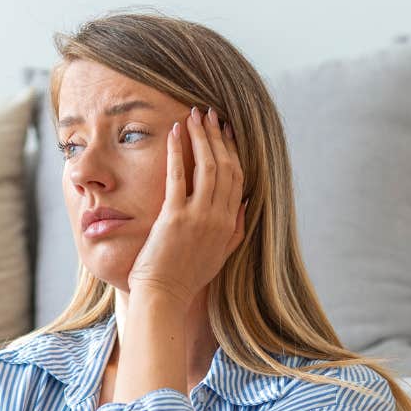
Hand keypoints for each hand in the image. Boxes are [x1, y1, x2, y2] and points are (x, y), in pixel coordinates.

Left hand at [128, 105, 246, 304]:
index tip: (226, 131)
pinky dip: (178, 151)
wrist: (165, 296)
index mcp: (231, 224)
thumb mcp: (221, 255)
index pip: (238, 178)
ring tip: (194, 115)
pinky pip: (179, 176)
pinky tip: (175, 132)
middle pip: (226, 166)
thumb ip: (236, 229)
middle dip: (218, 136)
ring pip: (208, 166)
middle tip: (210, 114)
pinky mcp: (175, 217)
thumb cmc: (187, 278)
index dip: (233, 150)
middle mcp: (219, 217)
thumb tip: (246, 205)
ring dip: (201, 136)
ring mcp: (198, 216)